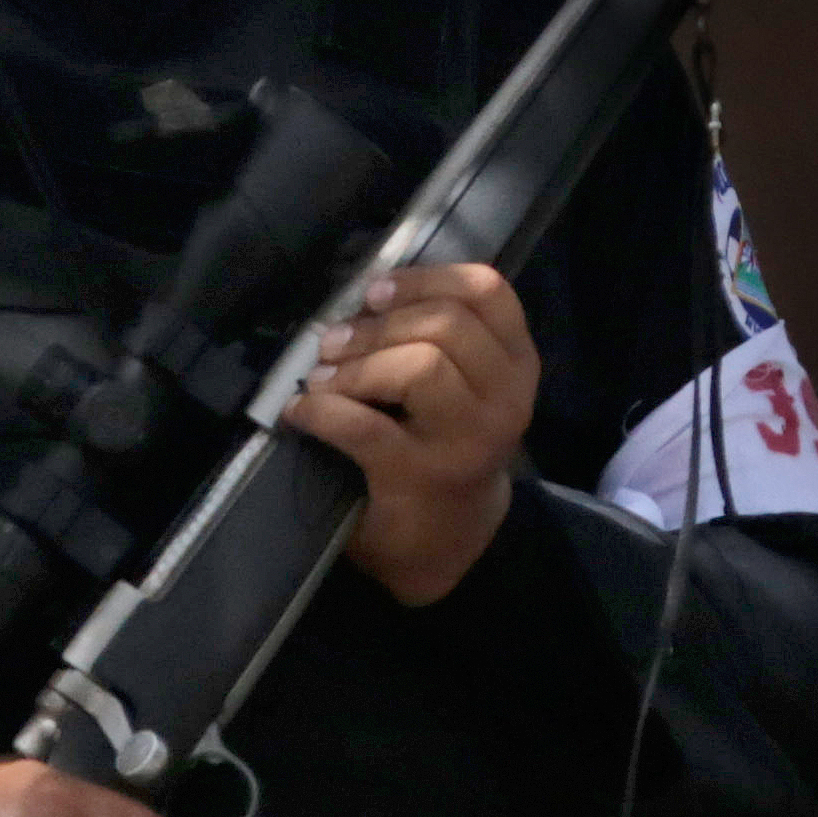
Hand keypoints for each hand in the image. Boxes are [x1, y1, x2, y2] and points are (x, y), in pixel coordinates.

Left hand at [280, 261, 537, 607]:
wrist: (447, 537)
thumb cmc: (445, 446)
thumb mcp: (466, 386)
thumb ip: (440, 336)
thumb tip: (365, 294)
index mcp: (516, 366)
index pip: (488, 293)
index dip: (426, 279)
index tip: (376, 291)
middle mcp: (505, 400)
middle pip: (447, 325)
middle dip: (379, 325)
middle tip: (335, 340)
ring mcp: (467, 441)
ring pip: (420, 366)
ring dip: (356, 364)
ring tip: (322, 375)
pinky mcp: (420, 476)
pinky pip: (364, 425)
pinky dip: (321, 411)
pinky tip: (301, 413)